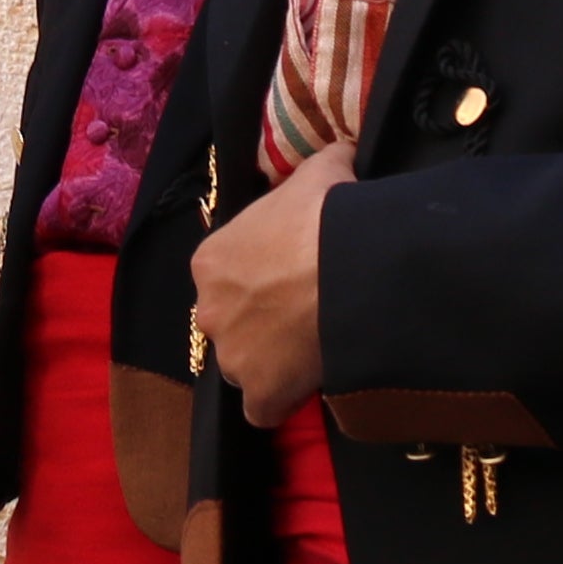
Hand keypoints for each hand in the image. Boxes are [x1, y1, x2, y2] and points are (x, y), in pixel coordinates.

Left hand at [191, 163, 344, 422]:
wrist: (353, 266)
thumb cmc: (328, 215)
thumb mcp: (321, 172)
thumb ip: (321, 164)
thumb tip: (339, 154)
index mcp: (211, 260)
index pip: (227, 278)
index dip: (263, 281)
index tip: (295, 278)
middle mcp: (209, 311)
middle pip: (232, 324)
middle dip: (262, 322)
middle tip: (307, 312)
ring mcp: (232, 357)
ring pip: (246, 367)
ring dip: (273, 361)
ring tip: (316, 347)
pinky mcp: (259, 393)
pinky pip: (264, 409)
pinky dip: (283, 401)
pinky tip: (311, 384)